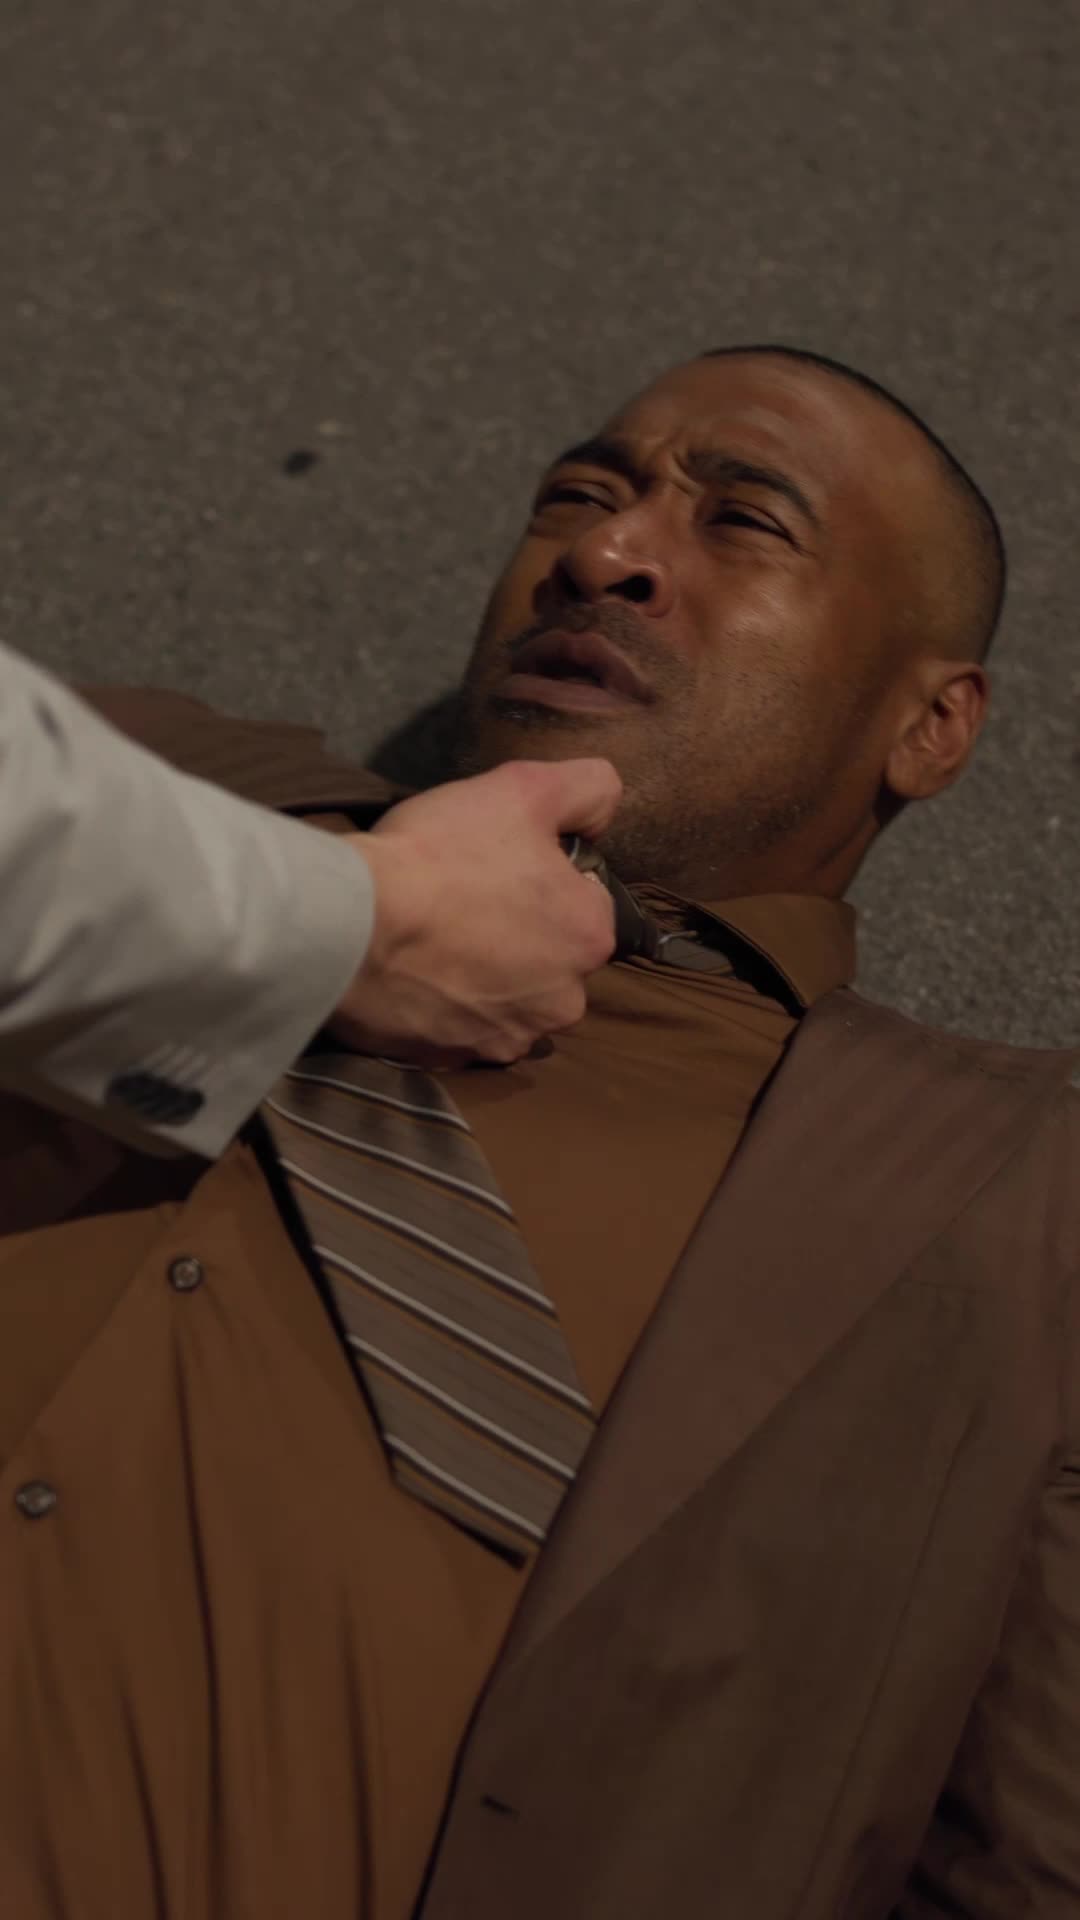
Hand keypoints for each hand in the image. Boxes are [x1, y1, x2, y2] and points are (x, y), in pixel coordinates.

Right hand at [328, 758, 620, 1066]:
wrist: (347, 923)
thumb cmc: (438, 854)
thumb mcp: (522, 789)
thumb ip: (586, 789)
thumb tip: (604, 811)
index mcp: (590, 937)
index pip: (584, 899)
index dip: (544, 875)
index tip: (498, 865)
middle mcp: (564, 1001)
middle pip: (550, 956)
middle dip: (520, 933)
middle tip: (463, 901)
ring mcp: (508, 1038)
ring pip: (509, 998)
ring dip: (486, 977)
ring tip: (436, 942)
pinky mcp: (455, 1060)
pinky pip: (461, 1029)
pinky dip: (446, 1008)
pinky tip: (417, 977)